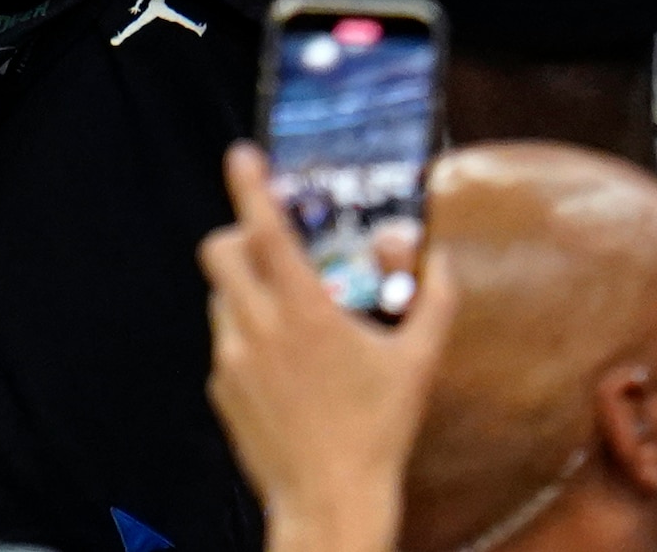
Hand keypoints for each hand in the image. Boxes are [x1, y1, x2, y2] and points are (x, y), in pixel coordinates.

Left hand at [201, 141, 453, 551]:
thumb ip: (434, 298)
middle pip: (219, 251)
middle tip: (269, 241)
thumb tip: (437, 255)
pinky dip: (247, 334)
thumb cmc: (377, 431)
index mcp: (304, 312)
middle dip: (238, 233)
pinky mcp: (222, 389)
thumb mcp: (419, 361)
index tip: (242, 156)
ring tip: (289, 314)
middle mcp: (258, 328)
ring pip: (221, 296)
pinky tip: (284, 364)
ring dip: (245, 288)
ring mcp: (232, 360)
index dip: (249, 185)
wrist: (328, 500)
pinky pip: (225, 341)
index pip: (265, 229)